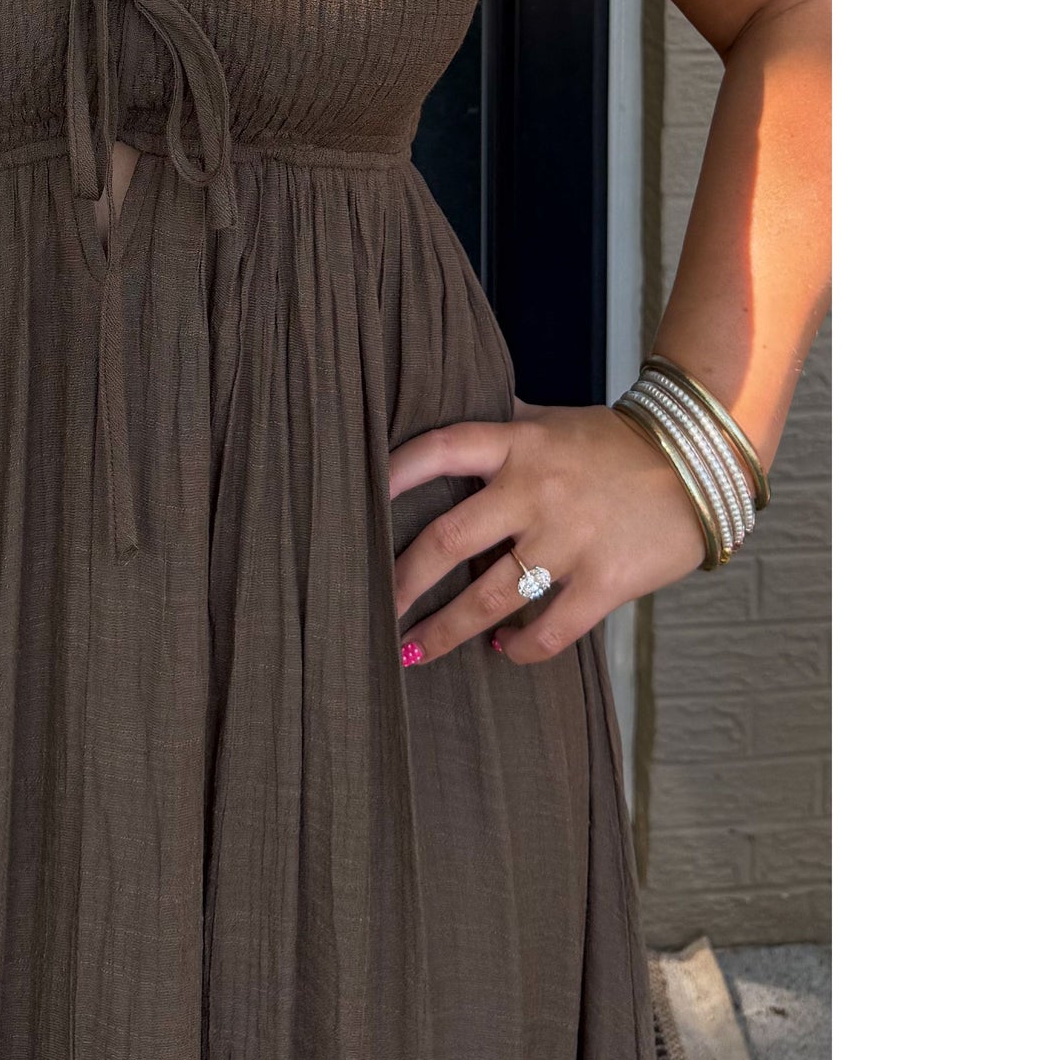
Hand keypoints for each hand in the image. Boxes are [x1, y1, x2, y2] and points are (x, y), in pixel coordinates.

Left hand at [390, 399, 706, 665]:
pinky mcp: (606, 580)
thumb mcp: (551, 422)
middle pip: (448, 541)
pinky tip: (503, 651)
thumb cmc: (615, 445)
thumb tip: (440, 408)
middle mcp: (535, 491)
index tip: (358, 501)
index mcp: (518, 444)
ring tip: (414, 650)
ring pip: (490, 597)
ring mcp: (569, 539)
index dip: (395, 473)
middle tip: (374, 608)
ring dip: (446, 631)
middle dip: (402, 582)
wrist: (700, 463)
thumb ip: (501, 426)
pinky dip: (521, 648)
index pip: (441, 450)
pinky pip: (551, 629)